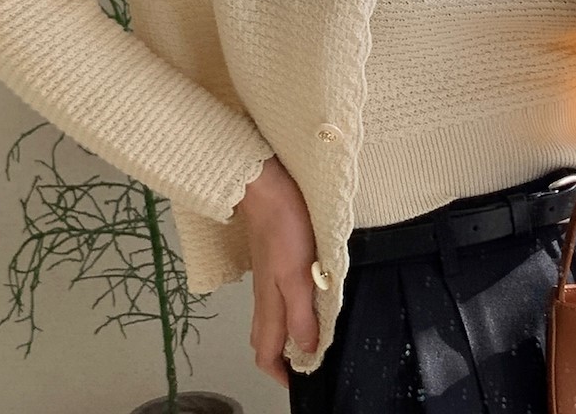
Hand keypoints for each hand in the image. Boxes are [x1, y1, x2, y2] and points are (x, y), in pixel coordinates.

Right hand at [237, 155, 319, 387]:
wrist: (265, 190)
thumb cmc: (282, 228)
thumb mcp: (297, 274)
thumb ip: (300, 314)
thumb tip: (306, 350)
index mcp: (270, 304)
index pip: (266, 353)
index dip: (281, 375)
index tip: (302, 385)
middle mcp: (264, 297)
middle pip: (266, 341)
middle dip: (282, 361)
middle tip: (307, 366)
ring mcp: (266, 280)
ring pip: (271, 321)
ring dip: (287, 337)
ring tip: (311, 340)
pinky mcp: (273, 263)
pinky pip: (276, 299)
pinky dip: (289, 312)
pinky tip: (306, 303)